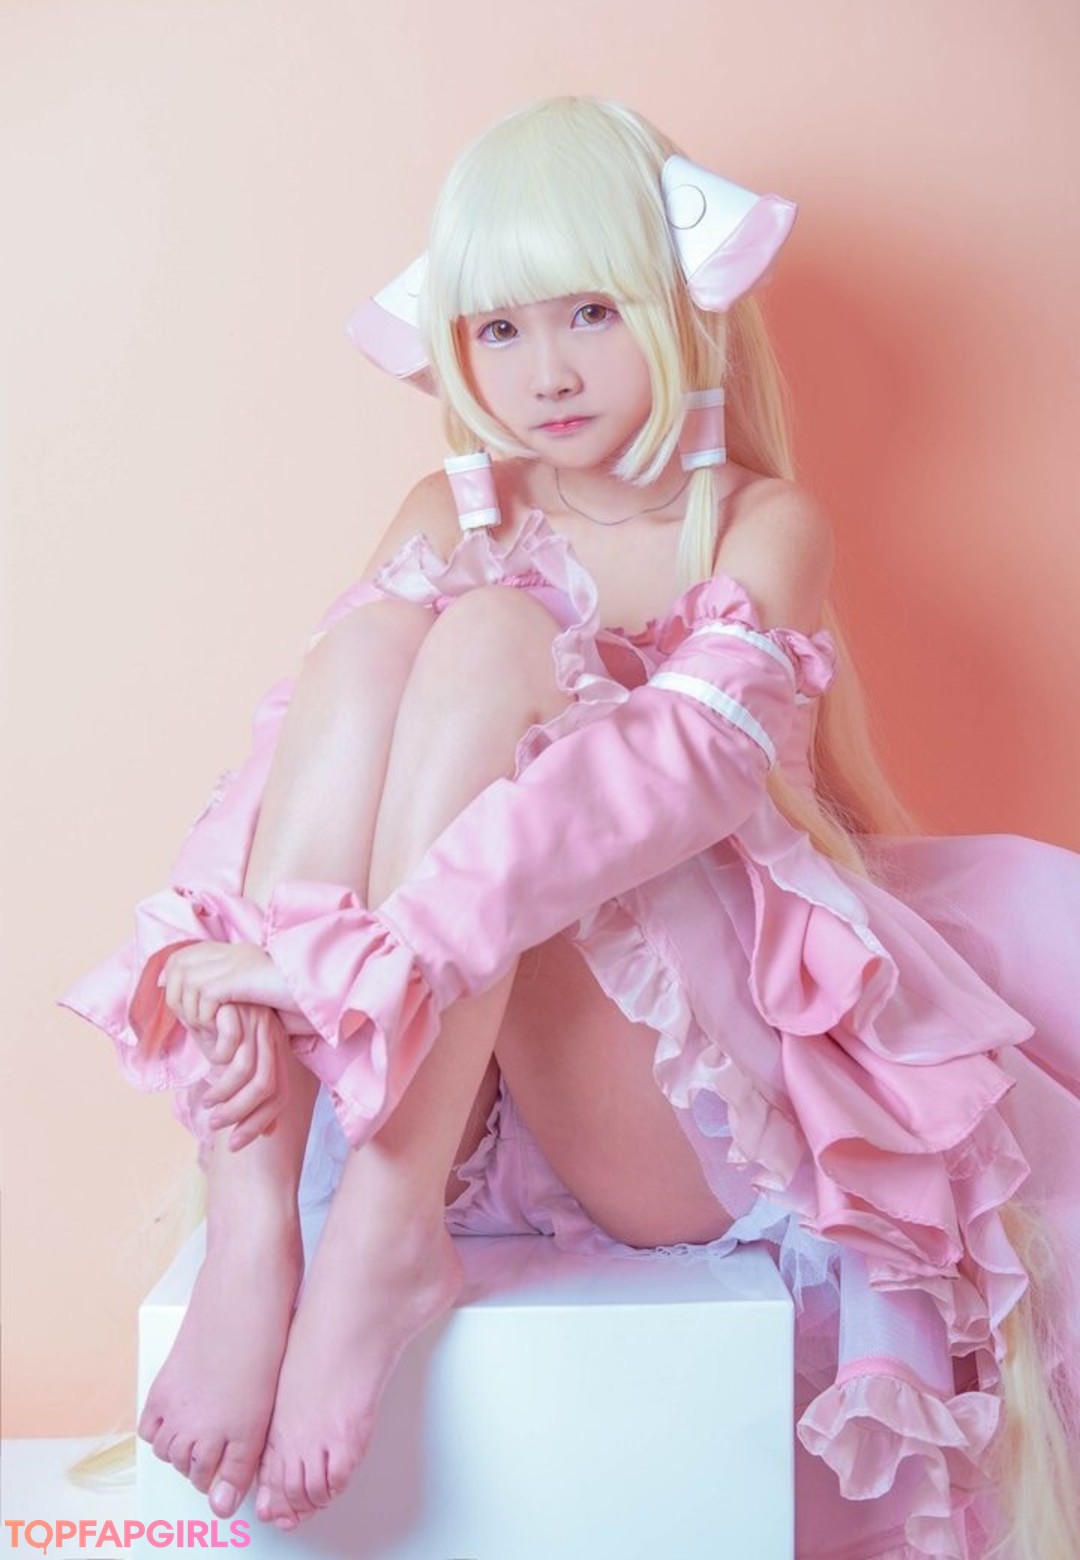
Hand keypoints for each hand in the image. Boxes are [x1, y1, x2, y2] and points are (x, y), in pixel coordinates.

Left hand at [158, 941, 292, 1041]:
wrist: (318, 996)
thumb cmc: (292, 1001)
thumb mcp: (255, 992)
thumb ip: (227, 988)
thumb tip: (194, 991)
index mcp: (233, 951)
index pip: (183, 954)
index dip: (171, 974)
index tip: (174, 997)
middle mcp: (229, 952)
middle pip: (177, 965)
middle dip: (175, 995)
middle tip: (190, 1020)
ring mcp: (232, 962)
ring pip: (186, 985)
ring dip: (192, 1012)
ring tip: (208, 1029)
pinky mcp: (235, 979)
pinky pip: (203, 1000)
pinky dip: (206, 1019)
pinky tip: (222, 1028)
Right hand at [201, 1001, 289, 1151]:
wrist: (205, 978)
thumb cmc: (218, 1026)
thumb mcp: (232, 1059)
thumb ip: (247, 1089)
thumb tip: (269, 1132)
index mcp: (275, 1051)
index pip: (278, 1096)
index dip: (259, 1123)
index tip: (235, 1144)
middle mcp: (272, 1038)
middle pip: (267, 1087)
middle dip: (240, 1113)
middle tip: (215, 1125)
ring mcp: (257, 1021)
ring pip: (248, 1070)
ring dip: (225, 1094)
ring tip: (207, 1104)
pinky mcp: (239, 1007)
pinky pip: (231, 1044)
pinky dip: (218, 1061)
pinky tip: (207, 1062)